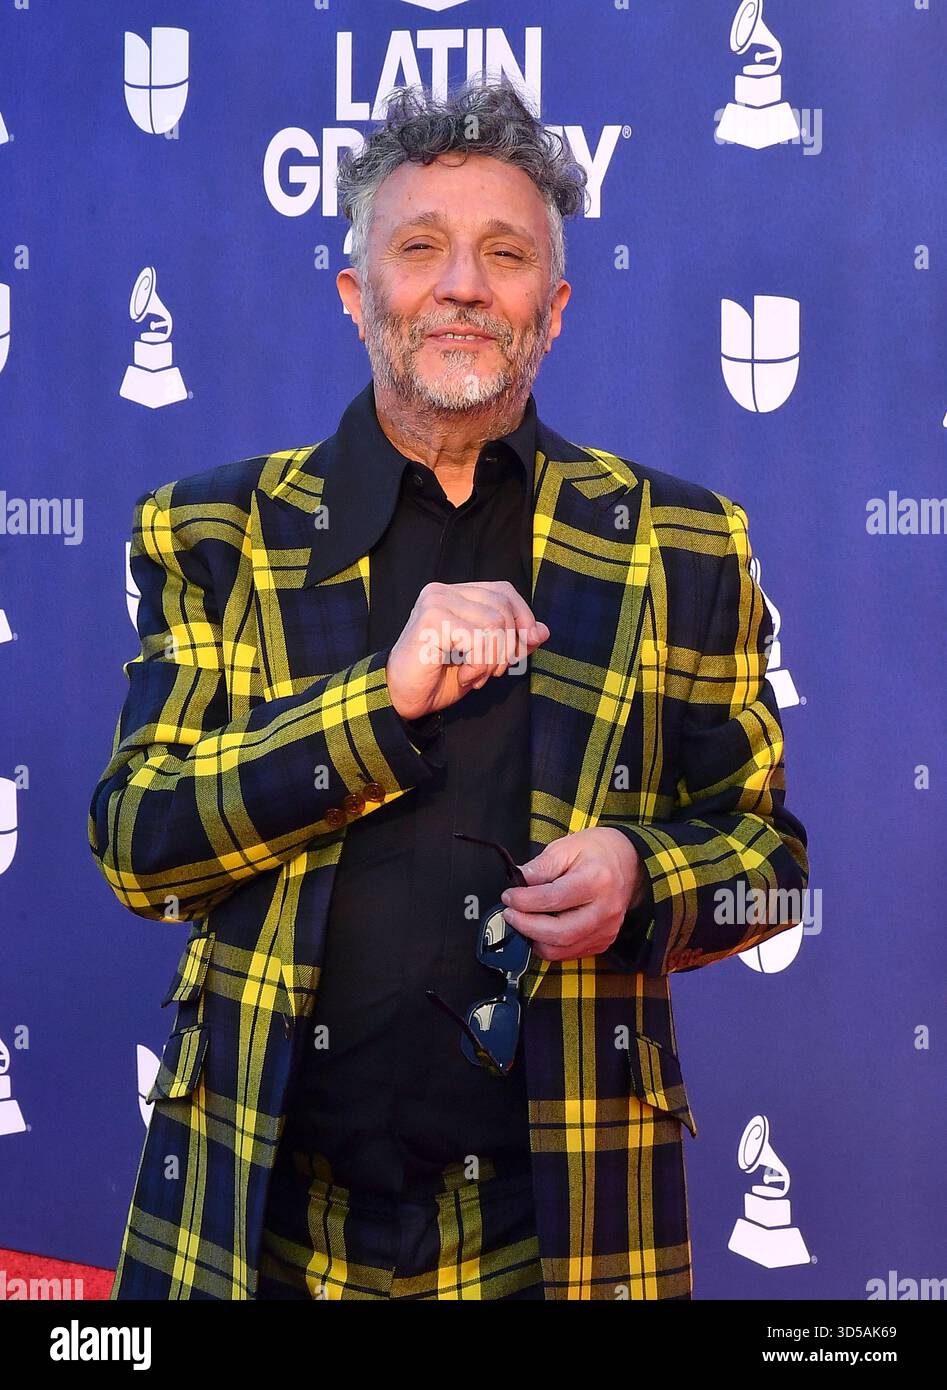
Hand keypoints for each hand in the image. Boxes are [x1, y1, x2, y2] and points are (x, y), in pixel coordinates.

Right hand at [385, 579, 549, 721]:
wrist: (401, 699)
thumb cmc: (439, 677)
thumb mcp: (486, 660)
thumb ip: (513, 643)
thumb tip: (543, 631)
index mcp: (456, 594)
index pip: (504, 591)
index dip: (522, 617)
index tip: (523, 647)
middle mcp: (443, 591)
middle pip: (502, 608)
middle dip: (507, 647)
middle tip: (490, 672)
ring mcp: (436, 603)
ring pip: (495, 624)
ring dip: (492, 660)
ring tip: (473, 676)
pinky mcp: (431, 621)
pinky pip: (479, 640)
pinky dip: (479, 665)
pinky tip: (463, 676)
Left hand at [499, 827, 646, 961]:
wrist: (630, 864)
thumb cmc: (596, 852)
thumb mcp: (567, 846)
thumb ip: (541, 866)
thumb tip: (518, 882)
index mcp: (596, 880)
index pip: (554, 899)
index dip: (525, 901)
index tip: (508, 896)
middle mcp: (605, 910)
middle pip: (560, 933)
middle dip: (527, 926)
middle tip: (509, 914)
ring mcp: (606, 930)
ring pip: (563, 949)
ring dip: (534, 939)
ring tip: (522, 921)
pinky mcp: (604, 941)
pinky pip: (570, 953)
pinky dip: (549, 945)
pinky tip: (539, 929)